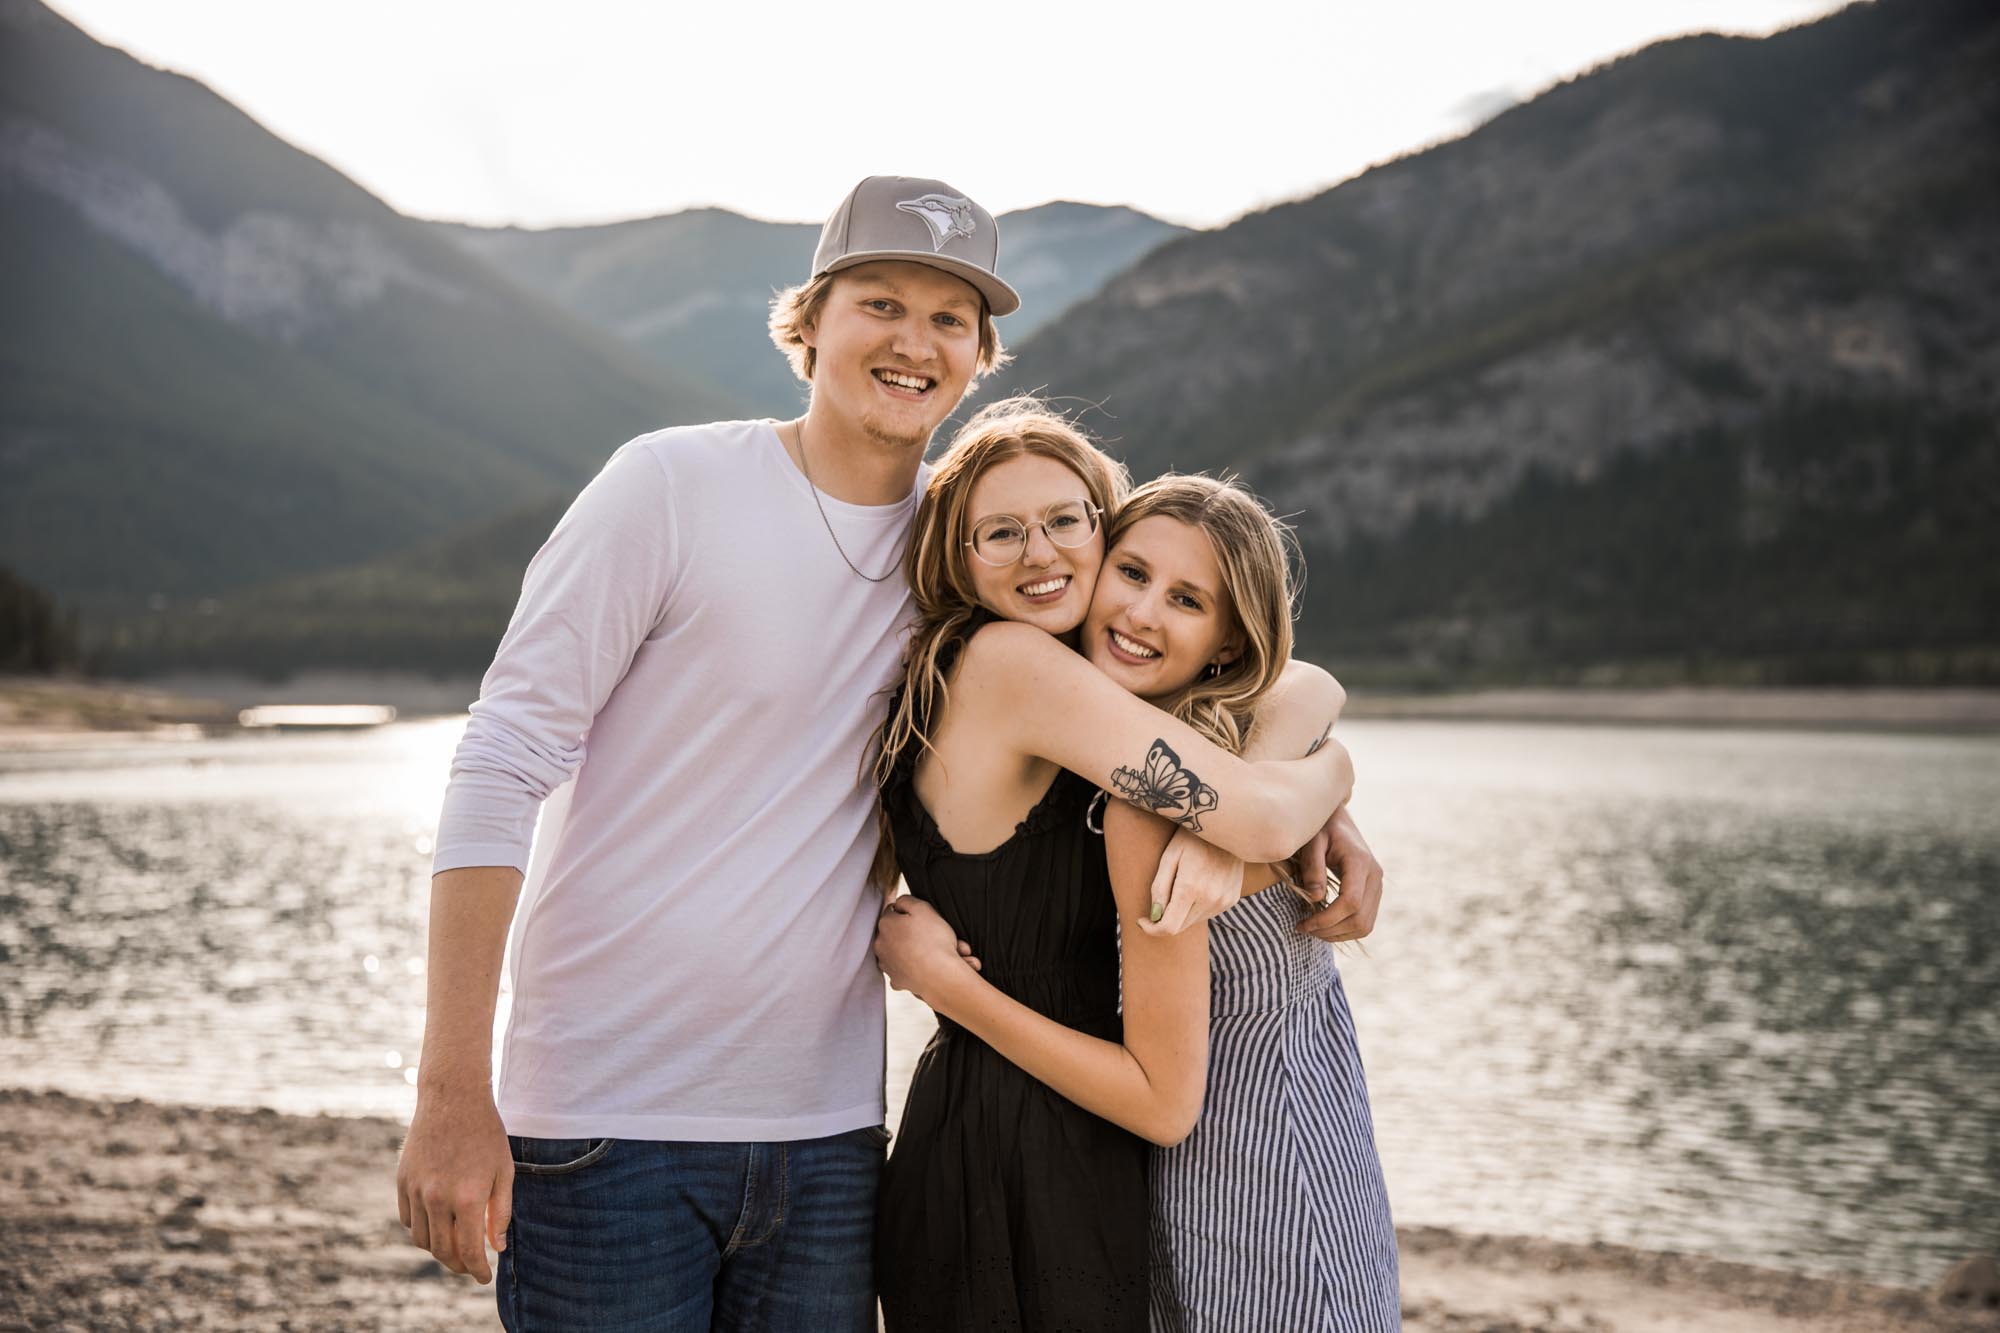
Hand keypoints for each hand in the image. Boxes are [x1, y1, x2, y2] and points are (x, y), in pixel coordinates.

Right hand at [396, 1083, 512, 1282]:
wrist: (453, 1098)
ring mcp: (416, 1190)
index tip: (484, 1277)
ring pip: (422, 1239)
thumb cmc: (486, 1133)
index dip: (477, 1269)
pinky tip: (437, 1226)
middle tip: (470, 1266)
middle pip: (442, 1251)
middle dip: (458, 1265)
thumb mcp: (505, 1171)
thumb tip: (495, 1247)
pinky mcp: (402, 1181)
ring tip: (454, 1248)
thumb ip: (501, 1212)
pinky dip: (422, 1230)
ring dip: (438, 1250)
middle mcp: (438, 1197)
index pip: (469, 1249)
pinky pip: (408, 1219)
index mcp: (468, 1197)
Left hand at [874, 896, 977, 1004]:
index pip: (893, 912)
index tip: (925, 919)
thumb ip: (906, 900)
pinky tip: (929, 966)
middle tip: (935, 935)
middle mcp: (881, 945)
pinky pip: (906, 970)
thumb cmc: (935, 941)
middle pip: (897, 933)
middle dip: (914, 933)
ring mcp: (887, 964)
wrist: (941, 976)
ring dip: (917, 950)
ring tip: (939, 951)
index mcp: (886, 925)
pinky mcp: (896, 980)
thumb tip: (898, 904)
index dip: (910, 914)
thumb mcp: (923, 908)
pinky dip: (916, 968)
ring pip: (903, 952)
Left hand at [1137, 827, 1243, 936]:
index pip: (1169, 927)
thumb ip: (1159, 888)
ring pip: (1194, 921)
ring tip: (1181, 885)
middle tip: (1159, 899)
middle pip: (1180, 927)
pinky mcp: (1232, 899)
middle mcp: (1210, 899)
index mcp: (1191, 888)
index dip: (1152, 929)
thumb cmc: (1192, 837)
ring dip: (1182, 912)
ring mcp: (1224, 900)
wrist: (1228, 826)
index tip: (1142, 919)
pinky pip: (1208, 913)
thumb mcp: (1169, 856)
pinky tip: (1197, 885)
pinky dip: (1196, 907)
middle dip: (1165, 919)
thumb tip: (1154, 916)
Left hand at [1296, 807, 1383, 943]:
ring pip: (1365, 926)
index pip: (1350, 902)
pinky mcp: (1374, 892)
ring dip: (1338, 935)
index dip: (1327, 919)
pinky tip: (1325, 925)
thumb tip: (1314, 898)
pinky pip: (1365, 921)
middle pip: (1360, 919)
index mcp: (1360, 862)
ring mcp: (1378, 885)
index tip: (1303, 924)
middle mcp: (1375, 876)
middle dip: (1330, 931)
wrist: (1339, 821)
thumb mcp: (1312, 842)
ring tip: (1312, 929)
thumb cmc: (1321, 829)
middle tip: (1304, 928)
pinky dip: (1345, 930)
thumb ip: (1313, 867)